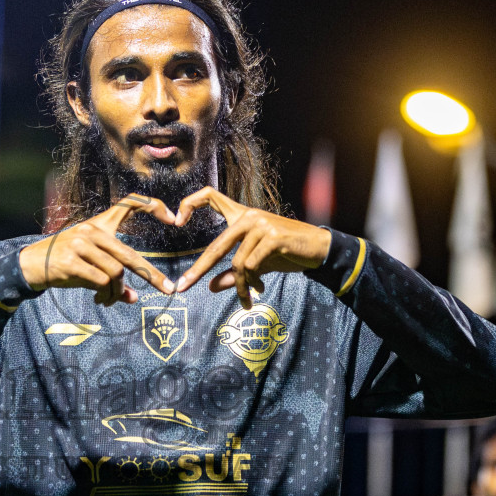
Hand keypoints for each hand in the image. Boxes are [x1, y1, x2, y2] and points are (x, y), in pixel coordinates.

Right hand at [19, 194, 176, 305]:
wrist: (29, 265)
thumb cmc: (64, 263)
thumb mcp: (90, 263)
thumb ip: (113, 277)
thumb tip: (133, 298)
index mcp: (99, 224)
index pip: (130, 204)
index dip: (154, 207)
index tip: (174, 219)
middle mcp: (91, 231)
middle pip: (129, 255)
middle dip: (152, 275)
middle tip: (168, 289)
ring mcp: (81, 245)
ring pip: (116, 273)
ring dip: (117, 292)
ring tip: (110, 299)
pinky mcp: (71, 262)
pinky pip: (101, 282)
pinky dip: (106, 295)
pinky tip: (100, 300)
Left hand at [171, 187, 330, 308]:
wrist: (318, 250)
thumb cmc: (285, 254)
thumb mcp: (256, 265)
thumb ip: (233, 274)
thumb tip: (210, 287)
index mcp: (242, 216)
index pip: (210, 196)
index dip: (190, 204)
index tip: (177, 222)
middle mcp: (249, 216)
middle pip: (216, 246)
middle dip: (198, 269)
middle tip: (183, 287)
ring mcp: (261, 225)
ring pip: (237, 264)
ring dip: (240, 287)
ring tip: (247, 299)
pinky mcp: (273, 237)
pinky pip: (251, 266)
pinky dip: (251, 283)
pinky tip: (260, 288)